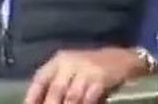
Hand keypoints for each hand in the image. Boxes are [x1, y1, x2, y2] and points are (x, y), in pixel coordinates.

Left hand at [24, 48, 138, 103]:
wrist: (124, 59)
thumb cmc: (93, 67)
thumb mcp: (72, 68)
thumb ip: (58, 82)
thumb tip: (41, 100)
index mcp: (59, 60)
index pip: (40, 78)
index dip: (32, 95)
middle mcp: (69, 63)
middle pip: (54, 90)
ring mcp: (85, 71)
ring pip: (71, 97)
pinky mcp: (100, 79)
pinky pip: (89, 99)